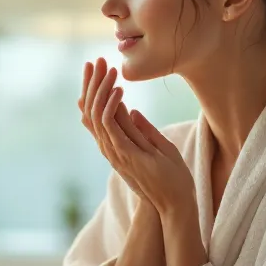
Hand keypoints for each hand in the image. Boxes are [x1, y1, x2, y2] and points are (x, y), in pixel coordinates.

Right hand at [78, 58, 195, 216]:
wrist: (174, 204)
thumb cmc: (169, 178)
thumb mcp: (156, 146)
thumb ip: (141, 129)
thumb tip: (132, 111)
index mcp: (117, 144)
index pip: (96, 113)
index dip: (92, 91)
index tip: (94, 69)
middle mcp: (111, 147)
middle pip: (91, 111)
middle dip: (91, 84)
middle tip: (93, 61)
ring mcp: (116, 152)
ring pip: (98, 115)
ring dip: (100, 90)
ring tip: (106, 68)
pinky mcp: (126, 155)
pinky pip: (111, 127)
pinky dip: (111, 107)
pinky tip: (118, 90)